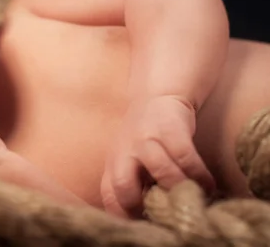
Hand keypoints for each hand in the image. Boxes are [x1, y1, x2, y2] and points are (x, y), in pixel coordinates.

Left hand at [100, 95, 215, 217]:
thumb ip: (132, 186)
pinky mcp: (169, 128)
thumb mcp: (128, 160)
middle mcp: (124, 152)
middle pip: (122, 185)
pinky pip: (185, 156)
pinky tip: (208, 185)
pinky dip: (199, 175)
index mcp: (113, 164)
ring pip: (160, 171)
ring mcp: (145, 138)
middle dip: (141, 204)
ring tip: (193, 200)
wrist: (156, 95)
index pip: (110, 196)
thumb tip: (144, 219)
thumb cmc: (144, 138)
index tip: (142, 224)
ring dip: (179, 189)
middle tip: (163, 214)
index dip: (124, 214)